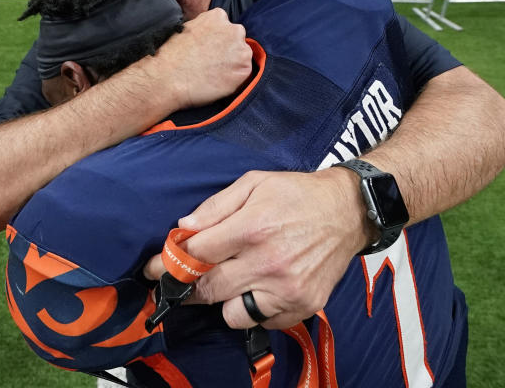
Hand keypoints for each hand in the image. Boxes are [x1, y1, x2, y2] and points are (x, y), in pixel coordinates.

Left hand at [143, 166, 368, 329]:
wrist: (349, 211)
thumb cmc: (297, 194)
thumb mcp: (254, 183)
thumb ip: (215, 207)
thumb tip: (184, 228)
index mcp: (252, 228)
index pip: (196, 255)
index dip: (170, 262)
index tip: (155, 268)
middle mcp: (268, 263)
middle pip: (209, 289)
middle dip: (188, 286)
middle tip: (183, 281)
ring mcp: (287, 289)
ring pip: (232, 315)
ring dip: (224, 301)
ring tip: (232, 282)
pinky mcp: (302, 305)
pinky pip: (263, 321)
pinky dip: (255, 310)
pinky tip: (260, 288)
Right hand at [151, 8, 251, 109]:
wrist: (167, 77)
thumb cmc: (171, 55)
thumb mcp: (187, 28)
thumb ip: (205, 29)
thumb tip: (210, 36)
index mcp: (218, 16)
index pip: (225, 26)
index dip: (217, 40)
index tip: (209, 50)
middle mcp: (234, 29)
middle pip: (237, 40)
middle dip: (228, 50)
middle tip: (212, 63)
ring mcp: (242, 50)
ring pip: (242, 57)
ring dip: (232, 64)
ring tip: (213, 74)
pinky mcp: (244, 70)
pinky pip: (243, 75)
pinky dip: (233, 79)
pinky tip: (217, 82)